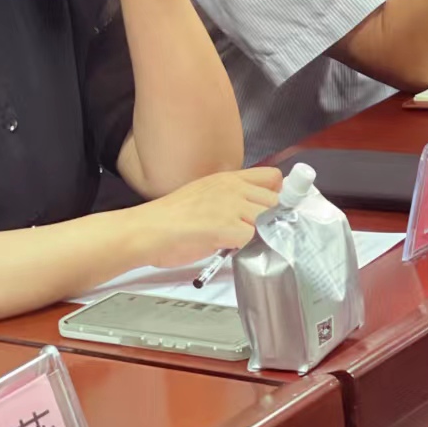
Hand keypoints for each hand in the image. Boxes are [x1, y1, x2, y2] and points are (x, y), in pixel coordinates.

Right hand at [135, 168, 283, 268]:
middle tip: (264, 234)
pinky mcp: (225, 227)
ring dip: (264, 234)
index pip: (273, 176)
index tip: (280, 208)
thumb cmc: (171, 219)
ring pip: (269, 218)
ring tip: (249, 243)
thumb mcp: (206, 194)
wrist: (147, 230)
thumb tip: (254, 210)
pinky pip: (254, 237)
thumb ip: (231, 198)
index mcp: (228, 179)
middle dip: (274, 219)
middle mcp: (232, 188)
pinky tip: (239, 251)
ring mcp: (230, 206)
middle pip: (276, 200)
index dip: (280, 194)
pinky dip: (251, 247)